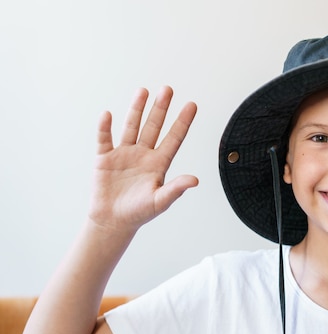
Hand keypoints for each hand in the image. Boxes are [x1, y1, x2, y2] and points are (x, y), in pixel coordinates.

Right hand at [89, 86, 197, 232]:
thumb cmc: (139, 213)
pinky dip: (105, 128)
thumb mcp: (160, 201)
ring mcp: (124, 154)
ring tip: (143, 91)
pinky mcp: (105, 159)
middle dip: (160, 108)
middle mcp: (143, 155)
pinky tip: (108, 115)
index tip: (192, 104)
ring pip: (131, 127)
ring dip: (137, 109)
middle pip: (154, 127)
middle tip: (167, 89)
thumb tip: (195, 180)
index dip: (183, 122)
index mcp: (159, 164)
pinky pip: (104, 139)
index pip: (174, 138)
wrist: (113, 222)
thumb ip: (176, 189)